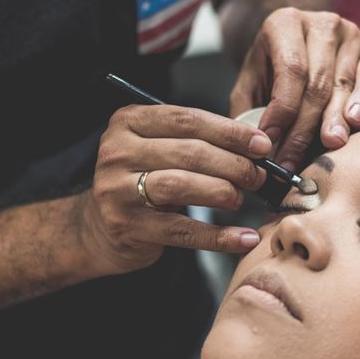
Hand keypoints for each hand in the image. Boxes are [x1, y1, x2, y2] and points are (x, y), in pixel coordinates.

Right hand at [79, 104, 270, 274]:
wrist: (98, 227)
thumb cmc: (140, 182)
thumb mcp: (157, 150)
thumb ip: (195, 141)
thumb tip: (255, 147)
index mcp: (129, 122)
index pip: (187, 119)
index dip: (230, 132)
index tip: (261, 145)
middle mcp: (118, 152)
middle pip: (188, 152)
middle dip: (233, 164)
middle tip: (257, 177)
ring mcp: (118, 190)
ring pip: (181, 185)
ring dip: (222, 192)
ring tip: (241, 199)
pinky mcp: (127, 226)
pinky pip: (182, 230)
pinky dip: (218, 236)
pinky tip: (244, 238)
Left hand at [230, 8, 359, 170]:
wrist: (293, 48)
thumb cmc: (268, 73)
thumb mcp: (249, 85)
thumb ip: (249, 112)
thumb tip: (257, 146)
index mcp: (284, 23)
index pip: (290, 69)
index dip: (282, 109)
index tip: (270, 140)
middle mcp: (321, 25)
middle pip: (316, 83)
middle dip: (303, 127)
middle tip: (294, 160)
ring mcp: (349, 37)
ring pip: (342, 85)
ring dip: (334, 120)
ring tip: (329, 145)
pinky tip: (356, 121)